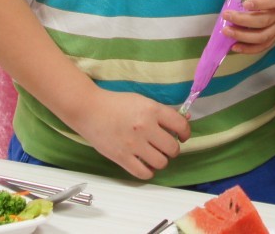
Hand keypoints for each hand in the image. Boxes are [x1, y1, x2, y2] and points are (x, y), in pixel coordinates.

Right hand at [73, 88, 189, 179]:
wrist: (89, 109)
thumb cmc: (116, 103)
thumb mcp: (142, 101)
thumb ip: (160, 113)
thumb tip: (181, 122)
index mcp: (152, 110)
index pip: (180, 125)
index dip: (185, 133)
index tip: (182, 136)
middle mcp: (145, 127)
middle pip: (173, 148)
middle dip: (173, 149)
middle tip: (166, 147)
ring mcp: (133, 144)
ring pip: (161, 163)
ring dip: (161, 161)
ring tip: (155, 156)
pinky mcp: (122, 157)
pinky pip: (144, 173)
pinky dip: (148, 172)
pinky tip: (145, 165)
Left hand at [214, 0, 274, 53]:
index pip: (274, 0)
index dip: (261, 3)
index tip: (245, 4)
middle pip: (265, 21)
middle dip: (243, 21)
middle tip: (226, 16)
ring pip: (264, 36)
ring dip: (243, 37)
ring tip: (227, 32)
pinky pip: (263, 46)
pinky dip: (248, 49)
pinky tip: (234, 47)